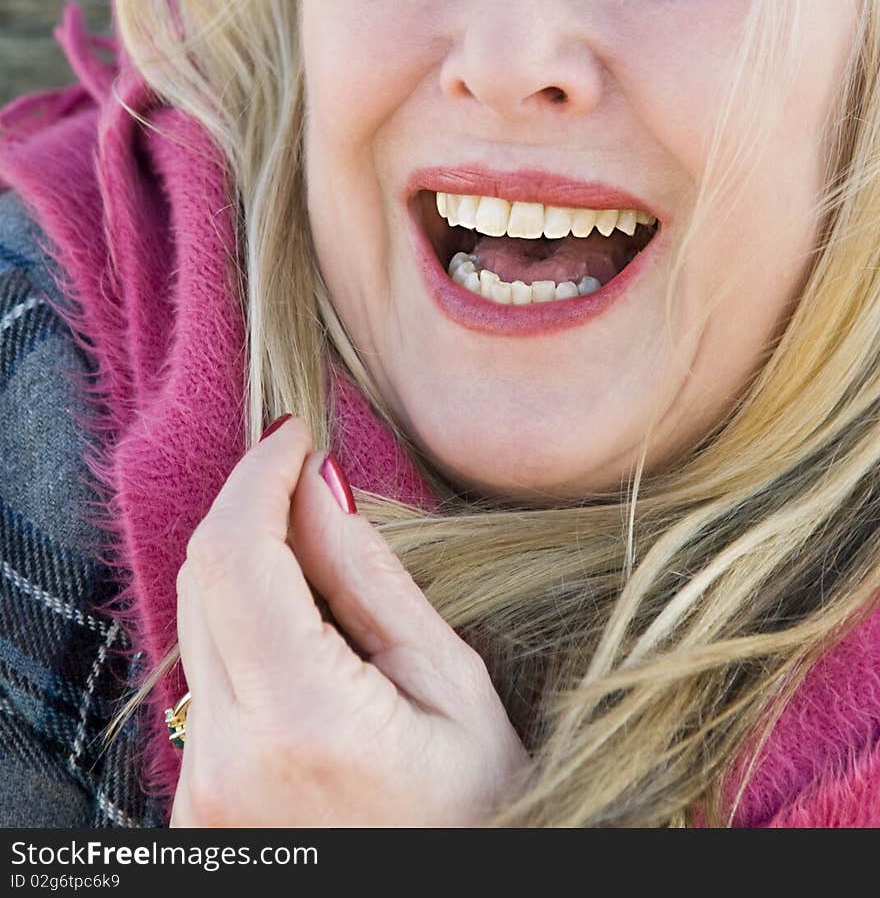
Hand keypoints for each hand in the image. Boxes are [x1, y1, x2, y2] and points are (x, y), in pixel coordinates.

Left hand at [169, 417, 528, 826]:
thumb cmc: (482, 816)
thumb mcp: (451, 687)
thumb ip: (369, 579)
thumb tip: (318, 481)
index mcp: (302, 719)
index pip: (236, 551)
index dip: (260, 473)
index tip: (298, 434)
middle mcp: (225, 756)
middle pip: (202, 577)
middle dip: (252, 509)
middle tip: (313, 482)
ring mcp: (199, 789)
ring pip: (197, 625)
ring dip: (249, 569)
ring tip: (326, 575)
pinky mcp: (195, 804)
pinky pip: (204, 681)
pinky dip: (244, 633)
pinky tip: (307, 644)